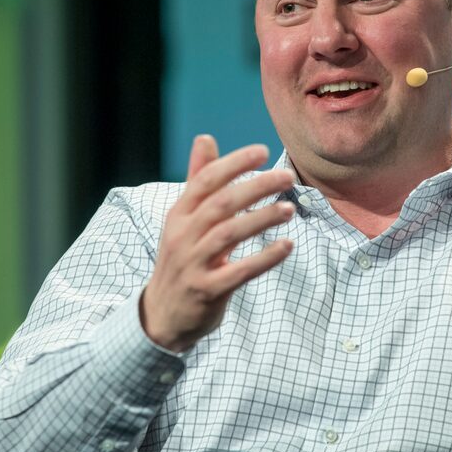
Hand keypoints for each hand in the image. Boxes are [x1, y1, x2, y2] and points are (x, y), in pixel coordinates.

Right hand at [140, 135, 295, 351]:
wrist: (162, 314)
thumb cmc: (181, 257)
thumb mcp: (183, 218)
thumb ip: (198, 179)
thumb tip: (205, 137)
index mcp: (179, 214)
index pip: (205, 180)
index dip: (233, 163)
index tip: (262, 151)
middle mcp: (183, 236)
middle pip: (221, 204)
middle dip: (256, 187)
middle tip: (287, 177)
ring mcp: (193, 264)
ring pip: (229, 234)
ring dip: (262, 219)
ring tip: (290, 209)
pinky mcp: (207, 291)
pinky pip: (239, 272)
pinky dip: (264, 258)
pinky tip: (287, 246)